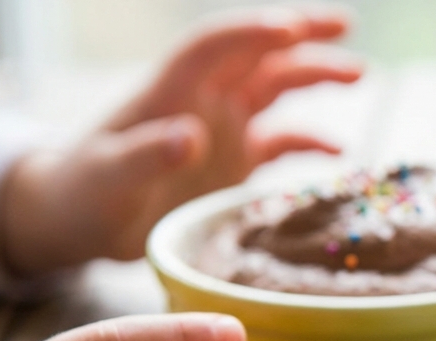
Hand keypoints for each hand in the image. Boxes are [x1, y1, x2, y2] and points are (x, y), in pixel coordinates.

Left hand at [0, 7, 362, 276]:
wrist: (75, 219)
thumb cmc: (81, 192)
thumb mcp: (107, 177)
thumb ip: (146, 155)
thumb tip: (191, 136)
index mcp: (170, 91)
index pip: (215, 45)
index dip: (252, 32)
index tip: (292, 29)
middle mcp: (202, 101)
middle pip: (258, 54)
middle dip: (302, 36)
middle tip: (347, 26)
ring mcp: (222, 129)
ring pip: (276, 88)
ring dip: (316, 76)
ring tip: (360, 75)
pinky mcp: (233, 163)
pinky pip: (281, 143)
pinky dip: (311, 142)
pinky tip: (339, 154)